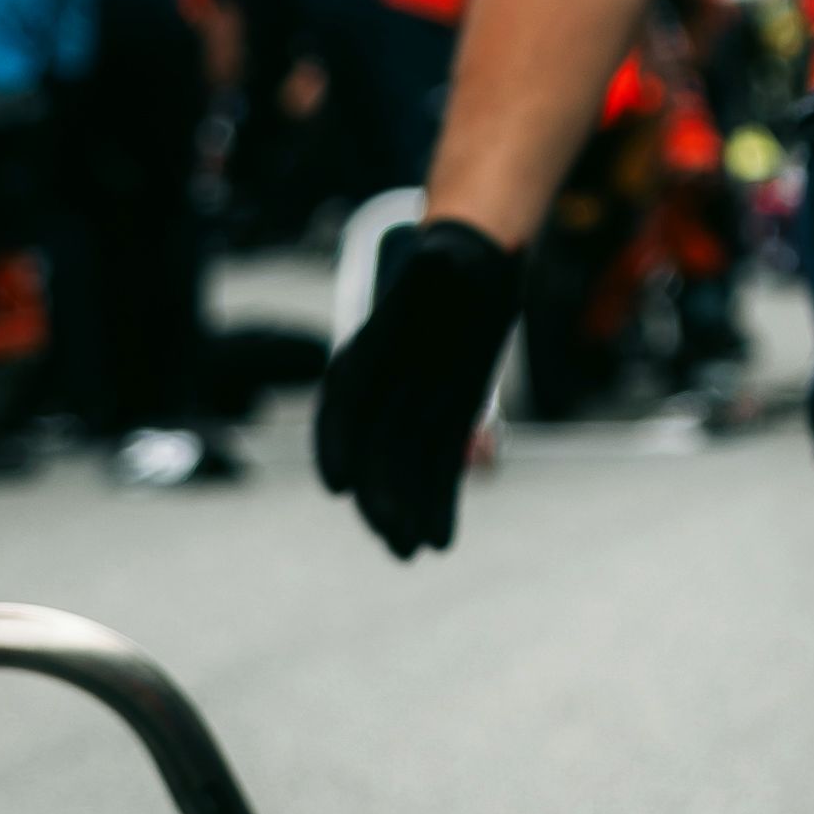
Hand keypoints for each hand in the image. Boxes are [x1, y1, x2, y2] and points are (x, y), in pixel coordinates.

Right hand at [314, 218, 520, 556]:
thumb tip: (438, 262)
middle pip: (373, 448)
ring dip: (406, 511)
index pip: (345, 401)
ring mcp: (410, 411)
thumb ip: (436, 273)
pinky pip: (437, 470)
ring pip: (403, 469)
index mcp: (370, 352)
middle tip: (392, 534)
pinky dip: (438, 504)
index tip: (337, 483)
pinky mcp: (444, 424)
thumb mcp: (448, 263)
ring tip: (414, 552)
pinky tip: (441, 540)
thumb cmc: (455, 266)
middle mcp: (382, 390)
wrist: (475, 273)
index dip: (338, 443)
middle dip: (381, 493)